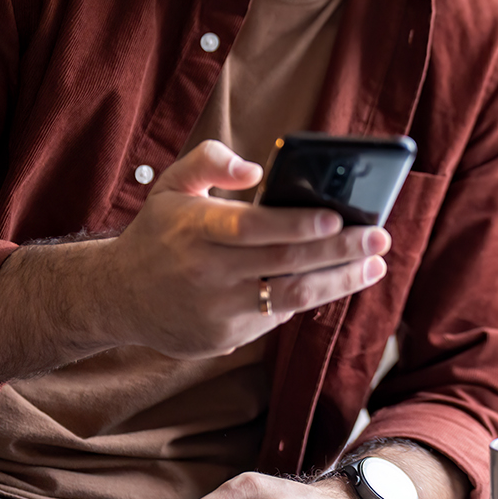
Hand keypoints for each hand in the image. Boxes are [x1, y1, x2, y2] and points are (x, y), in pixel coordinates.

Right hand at [103, 140, 390, 357]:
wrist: (118, 297)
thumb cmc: (159, 233)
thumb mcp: (171, 185)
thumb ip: (209, 161)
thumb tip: (255, 168)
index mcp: (195, 229)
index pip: (252, 227)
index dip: (296, 225)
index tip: (336, 218)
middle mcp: (207, 272)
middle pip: (284, 264)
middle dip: (339, 252)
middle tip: (379, 237)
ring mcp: (217, 310)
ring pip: (290, 297)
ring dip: (339, 281)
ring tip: (375, 265)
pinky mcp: (226, 337)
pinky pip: (278, 318)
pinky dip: (311, 298)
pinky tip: (340, 280)